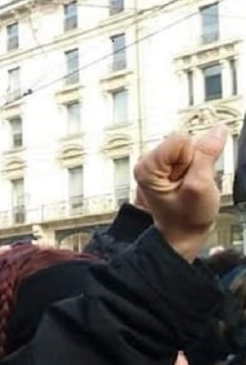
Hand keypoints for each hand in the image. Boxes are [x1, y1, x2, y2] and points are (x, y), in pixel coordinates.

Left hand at [134, 125, 228, 261]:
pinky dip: (196, 168)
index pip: (181, 138)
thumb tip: (217, 131)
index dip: (193, 157)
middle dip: (195, 161)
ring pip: (191, 148)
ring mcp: (159, 163)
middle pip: (186, 142)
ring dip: (196, 166)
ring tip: (189, 186)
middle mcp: (148, 161)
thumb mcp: (200, 187)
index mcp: (147, 166)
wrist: (183, 233)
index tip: (189, 177)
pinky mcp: (169, 165)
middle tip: (190, 183)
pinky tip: (189, 183)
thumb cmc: (186, 218)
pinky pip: (192, 155)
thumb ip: (206, 156)